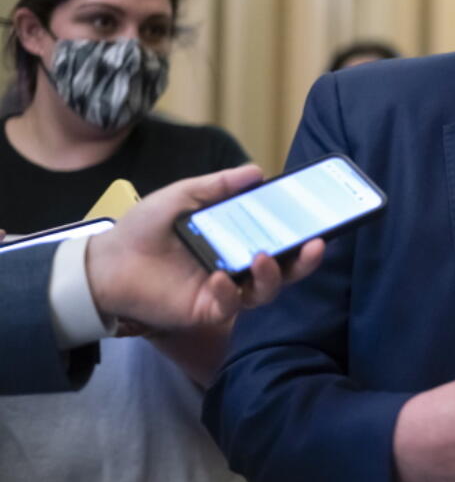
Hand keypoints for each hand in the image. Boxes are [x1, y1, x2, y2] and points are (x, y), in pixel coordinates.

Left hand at [85, 164, 325, 329]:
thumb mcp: (184, 195)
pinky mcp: (206, 310)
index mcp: (237, 241)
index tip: (318, 224)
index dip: (300, 235)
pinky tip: (220, 278)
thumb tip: (257, 171)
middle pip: (283, 271)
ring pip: (264, 292)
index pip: (278, 240)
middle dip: (304, 262)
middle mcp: (237, 268)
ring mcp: (224, 292)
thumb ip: (219, 185)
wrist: (107, 261)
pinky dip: (230, 292)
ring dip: (271, 276)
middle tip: (315, 245)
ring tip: (263, 258)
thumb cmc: (145, 228)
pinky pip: (229, 306)